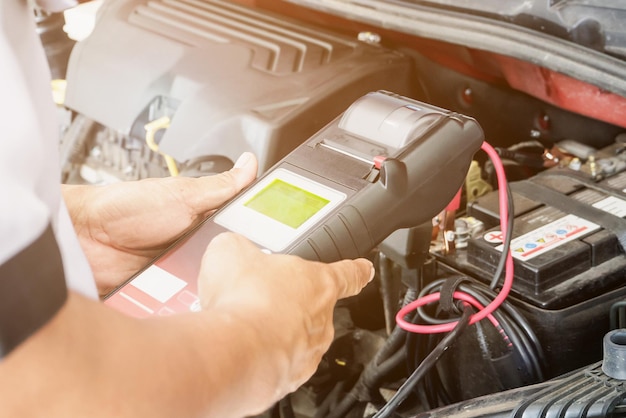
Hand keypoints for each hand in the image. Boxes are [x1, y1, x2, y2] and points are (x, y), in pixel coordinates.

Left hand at [64, 153, 257, 295]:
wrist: (83, 239)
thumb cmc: (126, 208)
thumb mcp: (182, 194)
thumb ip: (220, 185)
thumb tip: (249, 163)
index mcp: (205, 219)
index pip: (243, 231)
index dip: (258, 239)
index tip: (273, 245)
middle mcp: (196, 246)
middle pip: (230, 264)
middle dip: (234, 269)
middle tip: (240, 270)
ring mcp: (182, 271)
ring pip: (211, 286)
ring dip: (211, 288)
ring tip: (214, 287)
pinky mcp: (166, 293)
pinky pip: (186, 303)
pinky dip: (190, 303)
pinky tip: (193, 301)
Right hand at [197, 233, 374, 414]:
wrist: (235, 353)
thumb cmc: (245, 300)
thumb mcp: (233, 252)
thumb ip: (240, 248)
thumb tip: (232, 250)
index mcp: (319, 282)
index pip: (348, 274)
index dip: (357, 271)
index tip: (364, 270)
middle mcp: (321, 320)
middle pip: (312, 309)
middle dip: (287, 305)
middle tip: (257, 299)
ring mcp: (307, 354)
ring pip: (293, 340)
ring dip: (271, 334)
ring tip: (241, 326)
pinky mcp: (287, 380)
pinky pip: (276, 366)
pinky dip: (259, 360)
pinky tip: (237, 350)